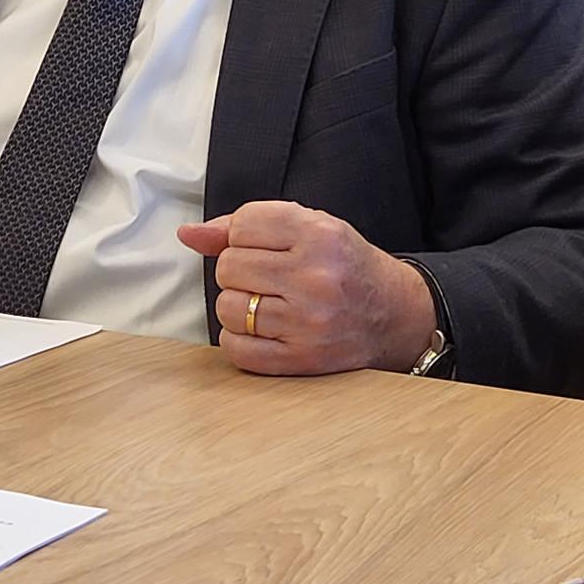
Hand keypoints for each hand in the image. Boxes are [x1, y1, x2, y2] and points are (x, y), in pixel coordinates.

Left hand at [177, 201, 436, 375]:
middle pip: (230, 266)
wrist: (395, 316)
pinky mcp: (301, 359)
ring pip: (227, 308)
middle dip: (240, 271)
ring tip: (267, 303)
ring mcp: (308, 321)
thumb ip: (248, 226)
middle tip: (268, 276)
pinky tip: (264, 330)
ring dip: (238, 306)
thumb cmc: (346, 266)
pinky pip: (235, 348)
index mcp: (320, 234)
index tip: (264, 245)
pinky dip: (239, 339)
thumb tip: (188, 234)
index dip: (244, 236)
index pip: (244, 224)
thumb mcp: (312, 228)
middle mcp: (315, 275)